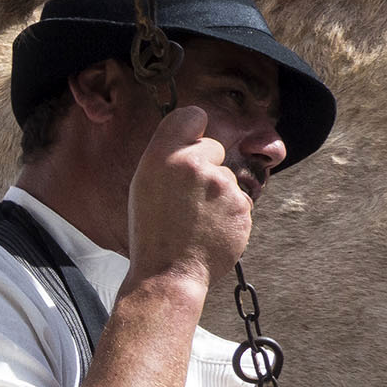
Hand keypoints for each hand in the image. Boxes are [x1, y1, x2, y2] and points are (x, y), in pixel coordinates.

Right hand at [125, 105, 252, 291]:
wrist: (169, 271)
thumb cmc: (152, 230)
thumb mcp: (144, 184)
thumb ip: (168, 157)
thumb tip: (192, 143)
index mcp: (163, 155)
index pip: (191, 115)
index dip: (194, 127)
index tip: (192, 140)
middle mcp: (194, 164)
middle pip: (213, 146)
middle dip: (207, 164)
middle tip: (188, 192)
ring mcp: (221, 184)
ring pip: (227, 175)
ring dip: (217, 192)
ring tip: (196, 216)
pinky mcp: (242, 205)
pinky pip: (239, 199)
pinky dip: (229, 211)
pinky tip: (211, 227)